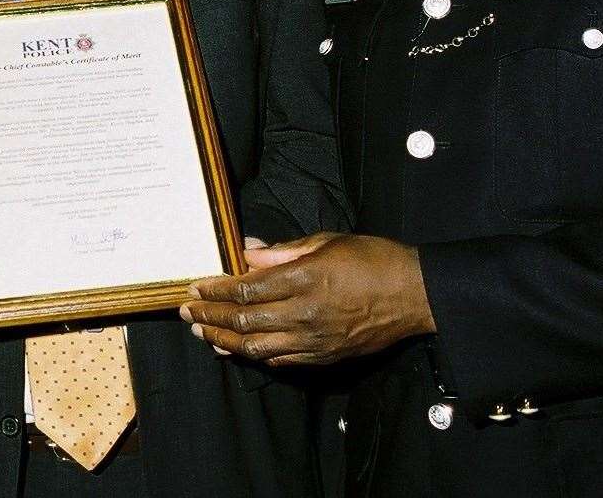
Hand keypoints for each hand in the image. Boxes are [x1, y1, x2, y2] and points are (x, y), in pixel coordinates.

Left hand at [181, 232, 435, 366]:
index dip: (216, 289)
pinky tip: (238, 349)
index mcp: (305, 279)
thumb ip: (284, 251)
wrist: (415, 295)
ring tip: (203, 332)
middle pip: (245, 320)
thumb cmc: (374, 260)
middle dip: (210, 315)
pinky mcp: (324, 356)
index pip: (246, 289)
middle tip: (187, 311)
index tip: (196, 286)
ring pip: (257, 347)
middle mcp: (305, 314)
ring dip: (225, 340)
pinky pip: (280, 361)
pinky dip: (254, 355)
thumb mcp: (328, 242)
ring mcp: (314, 340)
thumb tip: (248, 253)